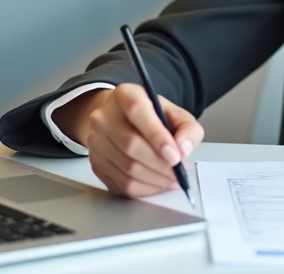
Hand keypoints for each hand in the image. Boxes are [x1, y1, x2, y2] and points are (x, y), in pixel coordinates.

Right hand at [52, 84, 203, 197]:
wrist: (122, 120)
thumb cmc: (150, 116)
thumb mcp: (175, 113)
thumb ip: (187, 128)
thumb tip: (183, 149)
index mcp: (124, 95)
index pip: (136, 110)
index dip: (157, 135)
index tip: (175, 155)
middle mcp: (104, 116)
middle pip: (131, 145)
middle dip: (161, 164)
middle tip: (179, 172)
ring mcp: (96, 141)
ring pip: (127, 168)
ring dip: (155, 179)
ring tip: (172, 178)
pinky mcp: (95, 163)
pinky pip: (121, 184)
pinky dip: (145, 189)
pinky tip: (157, 183)